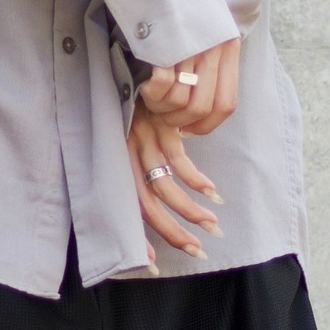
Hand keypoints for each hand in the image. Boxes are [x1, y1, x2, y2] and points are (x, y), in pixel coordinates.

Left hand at [126, 96, 225, 268]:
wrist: (132, 64)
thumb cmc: (130, 104)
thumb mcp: (128, 136)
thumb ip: (139, 164)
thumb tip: (158, 201)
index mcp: (116, 161)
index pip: (125, 208)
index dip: (139, 238)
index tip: (153, 265)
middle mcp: (126, 154)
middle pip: (147, 204)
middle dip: (174, 232)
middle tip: (198, 251)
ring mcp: (142, 139)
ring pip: (166, 186)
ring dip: (192, 210)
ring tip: (213, 224)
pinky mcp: (160, 124)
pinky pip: (179, 160)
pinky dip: (197, 180)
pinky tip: (212, 193)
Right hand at [136, 37, 240, 135]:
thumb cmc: (179, 20)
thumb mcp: (206, 41)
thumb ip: (211, 74)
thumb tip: (196, 122)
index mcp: (228, 49)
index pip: (225, 104)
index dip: (206, 125)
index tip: (188, 129)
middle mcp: (213, 48)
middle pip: (200, 108)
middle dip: (177, 120)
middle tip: (163, 113)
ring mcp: (190, 47)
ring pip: (178, 100)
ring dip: (159, 106)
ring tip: (150, 94)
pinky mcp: (167, 44)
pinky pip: (161, 85)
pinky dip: (151, 91)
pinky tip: (145, 83)